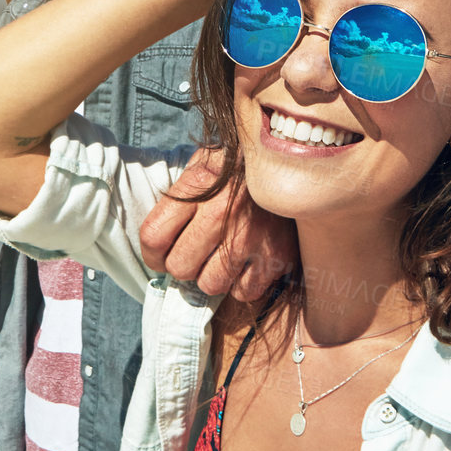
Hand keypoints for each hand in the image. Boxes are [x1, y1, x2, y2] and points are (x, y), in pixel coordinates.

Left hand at [140, 147, 297, 301]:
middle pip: (179, 267)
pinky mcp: (277, 255)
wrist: (298, 157)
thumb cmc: (242, 164)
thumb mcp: (204, 163)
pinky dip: (243, 283)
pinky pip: (244, 292)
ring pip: (210, 285)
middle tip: (196, 253)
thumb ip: (178, 197)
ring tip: (223, 257)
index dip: (152, 254)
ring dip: (212, 276)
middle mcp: (222, 213)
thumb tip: (155, 240)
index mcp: (199, 186)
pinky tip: (247, 263)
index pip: (153, 237)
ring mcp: (252, 237)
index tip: (161, 255)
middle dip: (183, 264)